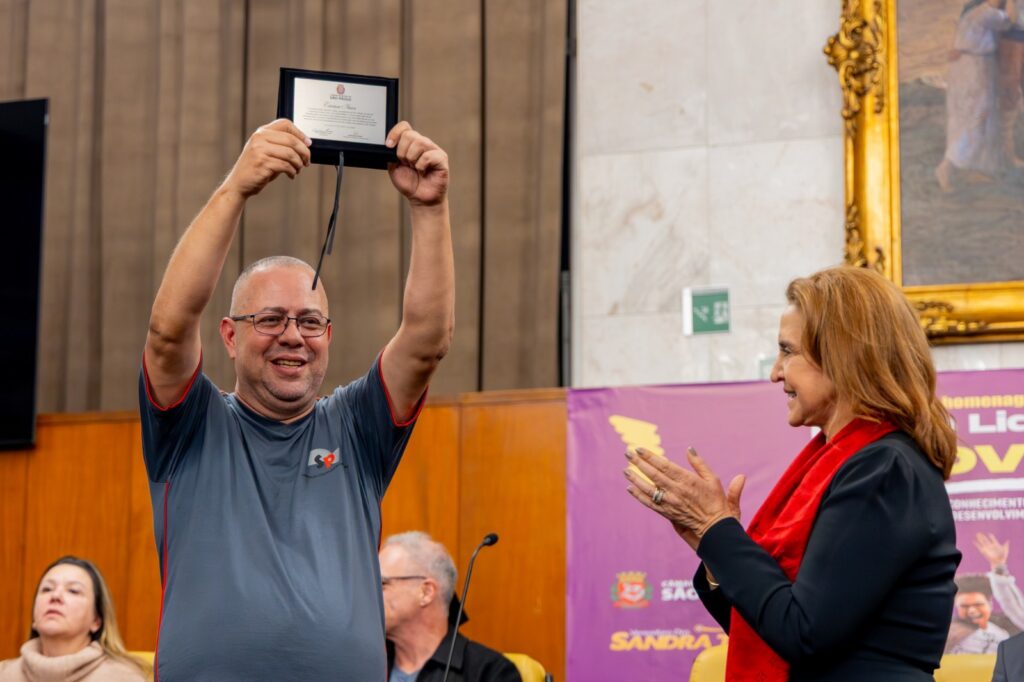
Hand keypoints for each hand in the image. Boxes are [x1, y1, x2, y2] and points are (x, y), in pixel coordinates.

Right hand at [223, 119, 310, 198]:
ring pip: (290, 154)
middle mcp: (259, 138)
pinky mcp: (262, 163)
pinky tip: (291, 174)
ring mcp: (260, 150)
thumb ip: (281, 145)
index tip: (308, 144)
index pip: (285, 124)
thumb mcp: (266, 151)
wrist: (239, 183)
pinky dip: (292, 171)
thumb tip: (305, 145)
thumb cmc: (256, 168)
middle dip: (304, 152)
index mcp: (261, 132)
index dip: (300, 133)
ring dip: (299, 163)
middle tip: (307, 161)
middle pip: (291, 140)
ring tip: (298, 169)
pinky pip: (286, 165)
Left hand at [386, 122, 448, 206]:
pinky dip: (421, 166)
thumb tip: (390, 144)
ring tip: (415, 168)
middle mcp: (423, 143)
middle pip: (409, 135)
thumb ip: (391, 154)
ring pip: (419, 143)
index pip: (404, 127)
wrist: (420, 199)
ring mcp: (434, 150)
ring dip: (412, 159)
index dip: (395, 133)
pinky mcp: (442, 159)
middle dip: (402, 152)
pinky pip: (428, 156)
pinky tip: (423, 172)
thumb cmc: (410, 183)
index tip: (389, 146)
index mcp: (411, 143)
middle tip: (406, 164)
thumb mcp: (394, 167)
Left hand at [624, 446, 745, 546]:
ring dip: (636, 478)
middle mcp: (676, 491)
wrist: (714, 527)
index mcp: (687, 480)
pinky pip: (649, 503)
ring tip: (625, 470)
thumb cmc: (715, 501)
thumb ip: (699, 464)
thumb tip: (689, 448)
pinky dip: (638, 495)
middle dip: (639, 463)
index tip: (639, 449)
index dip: (650, 456)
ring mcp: (670, 502)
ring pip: (649, 489)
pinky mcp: (667, 513)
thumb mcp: (713, 479)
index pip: (664, 465)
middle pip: (653, 474)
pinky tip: (630, 488)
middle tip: (627, 454)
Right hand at [975, 531, 1008, 569]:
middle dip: (983, 536)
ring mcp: (987, 548)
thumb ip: (1006, 545)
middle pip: (986, 540)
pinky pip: (979, 547)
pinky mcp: (984, 551)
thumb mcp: (1005, 550)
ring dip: (979, 538)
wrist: (999, 562)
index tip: (989, 534)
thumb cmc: (1003, 557)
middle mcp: (991, 546)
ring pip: (982, 542)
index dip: (991, 537)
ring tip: (977, 534)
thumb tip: (1008, 540)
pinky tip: (973, 541)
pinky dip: (976, 544)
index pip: (993, 539)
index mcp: (996, 545)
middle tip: (979, 533)